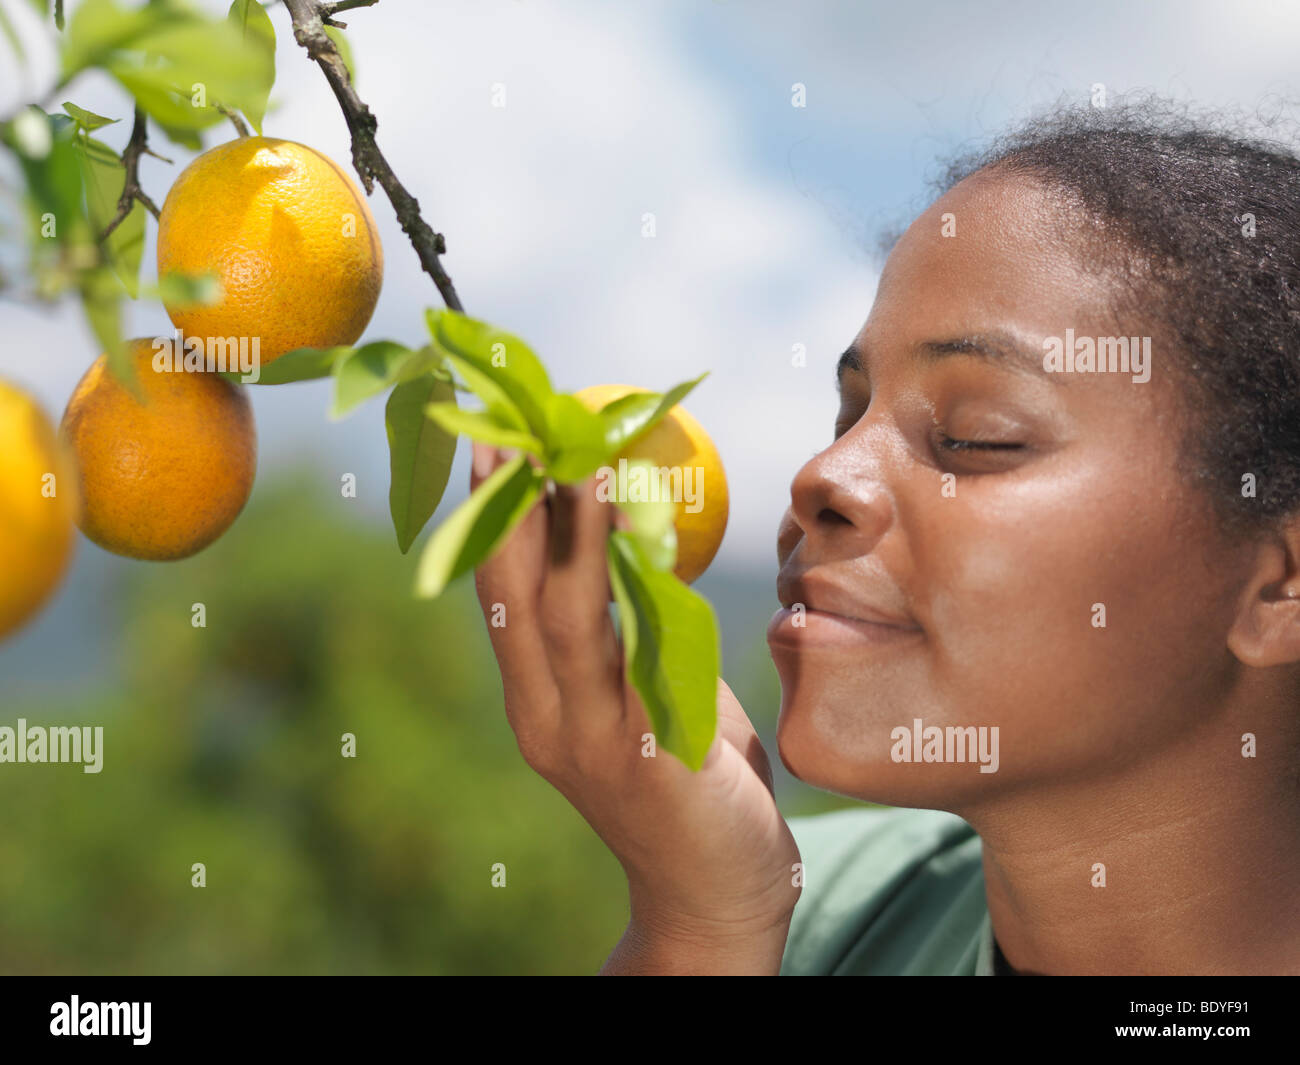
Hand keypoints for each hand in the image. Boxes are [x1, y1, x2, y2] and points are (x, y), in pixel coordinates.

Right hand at [469, 442, 801, 972]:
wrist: (718, 894)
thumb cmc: (689, 783)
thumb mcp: (648, 698)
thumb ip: (634, 634)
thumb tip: (637, 549)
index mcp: (538, 700)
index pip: (502, 596)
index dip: (493, 520)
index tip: (494, 444)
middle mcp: (547, 717)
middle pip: (514, 599)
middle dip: (509, 512)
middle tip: (510, 429)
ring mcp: (593, 741)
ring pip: (566, 621)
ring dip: (569, 537)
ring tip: (579, 462)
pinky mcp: (650, 759)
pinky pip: (639, 658)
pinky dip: (638, 596)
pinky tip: (647, 544)